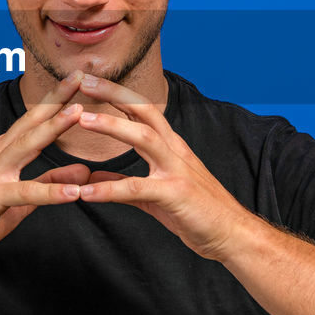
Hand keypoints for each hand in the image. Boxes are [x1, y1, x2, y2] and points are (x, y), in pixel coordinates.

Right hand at [0, 71, 90, 271]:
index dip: (56, 100)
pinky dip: (51, 192)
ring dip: (53, 127)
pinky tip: (74, 193)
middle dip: (56, 98)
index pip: (33, 121)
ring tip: (78, 113)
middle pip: (30, 122)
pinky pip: (25, 193)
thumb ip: (50, 182)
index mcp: (2, 152)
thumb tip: (83, 170)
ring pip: (26, 146)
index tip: (78, 80)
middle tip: (79, 76)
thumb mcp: (22, 200)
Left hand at [75, 74, 248, 260]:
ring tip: (82, 119)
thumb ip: (125, 183)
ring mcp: (177, 170)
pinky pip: (137, 188)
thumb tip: (95, 179)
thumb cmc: (197, 212)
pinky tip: (85, 192)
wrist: (232, 234)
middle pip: (144, 112)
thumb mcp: (155, 195)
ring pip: (144, 138)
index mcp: (171, 148)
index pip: (143, 111)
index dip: (117, 94)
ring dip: (112, 125)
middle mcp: (175, 151)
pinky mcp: (175, 194)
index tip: (91, 81)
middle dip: (115, 94)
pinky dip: (109, 189)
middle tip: (84, 80)